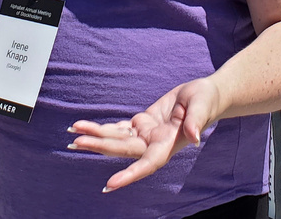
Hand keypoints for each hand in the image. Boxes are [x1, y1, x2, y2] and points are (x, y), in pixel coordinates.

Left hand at [67, 78, 222, 191]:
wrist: (206, 96)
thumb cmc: (206, 100)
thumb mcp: (202, 105)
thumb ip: (196, 121)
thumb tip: (194, 137)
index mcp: (168, 144)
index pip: (148, 163)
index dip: (130, 174)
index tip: (111, 184)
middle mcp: (154, 143)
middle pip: (123, 149)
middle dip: (100, 146)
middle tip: (77, 143)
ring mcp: (146, 135)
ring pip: (117, 138)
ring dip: (96, 136)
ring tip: (74, 131)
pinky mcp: (142, 124)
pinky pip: (120, 128)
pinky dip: (104, 128)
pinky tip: (87, 127)